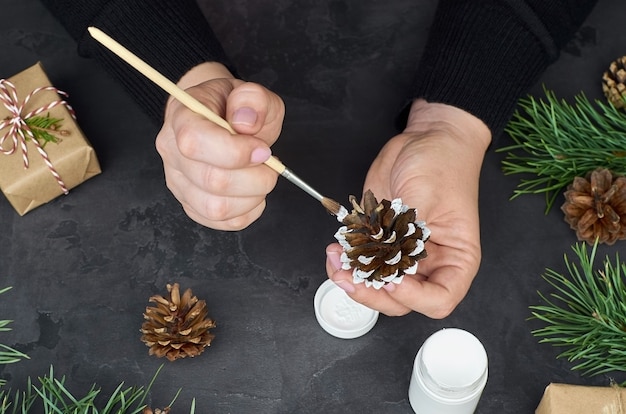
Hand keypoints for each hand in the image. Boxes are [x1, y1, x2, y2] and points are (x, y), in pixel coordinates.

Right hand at [155, 62, 284, 229]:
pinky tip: (252, 192)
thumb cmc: (232, 107)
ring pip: (216, 208)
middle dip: (255, 178)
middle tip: (270, 165)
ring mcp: (179, 182)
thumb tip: (246, 122)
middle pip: (211, 181)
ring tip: (260, 178)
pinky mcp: (191, 205)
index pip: (195, 141)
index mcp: (182, 117)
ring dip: (252, 198)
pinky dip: (247, 212)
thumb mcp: (250, 92)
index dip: (236, 152)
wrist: (218, 117)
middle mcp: (172, 152)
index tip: (262, 150)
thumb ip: (253, 99)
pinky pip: (222, 222)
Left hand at [325, 99, 490, 317]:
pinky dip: (347, 260)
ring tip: (336, 260)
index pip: (439, 300)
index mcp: (455, 259)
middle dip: (371, 293)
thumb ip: (405, 233)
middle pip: (401, 300)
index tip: (391, 281)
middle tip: (348, 277)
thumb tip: (383, 261)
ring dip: (353, 278)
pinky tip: (335, 248)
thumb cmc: (443, 164)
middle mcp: (429, 262)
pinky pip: (362, 261)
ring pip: (376, 284)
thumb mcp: (427, 197)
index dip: (413, 298)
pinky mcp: (381, 239)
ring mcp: (402, 252)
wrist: (427, 139)